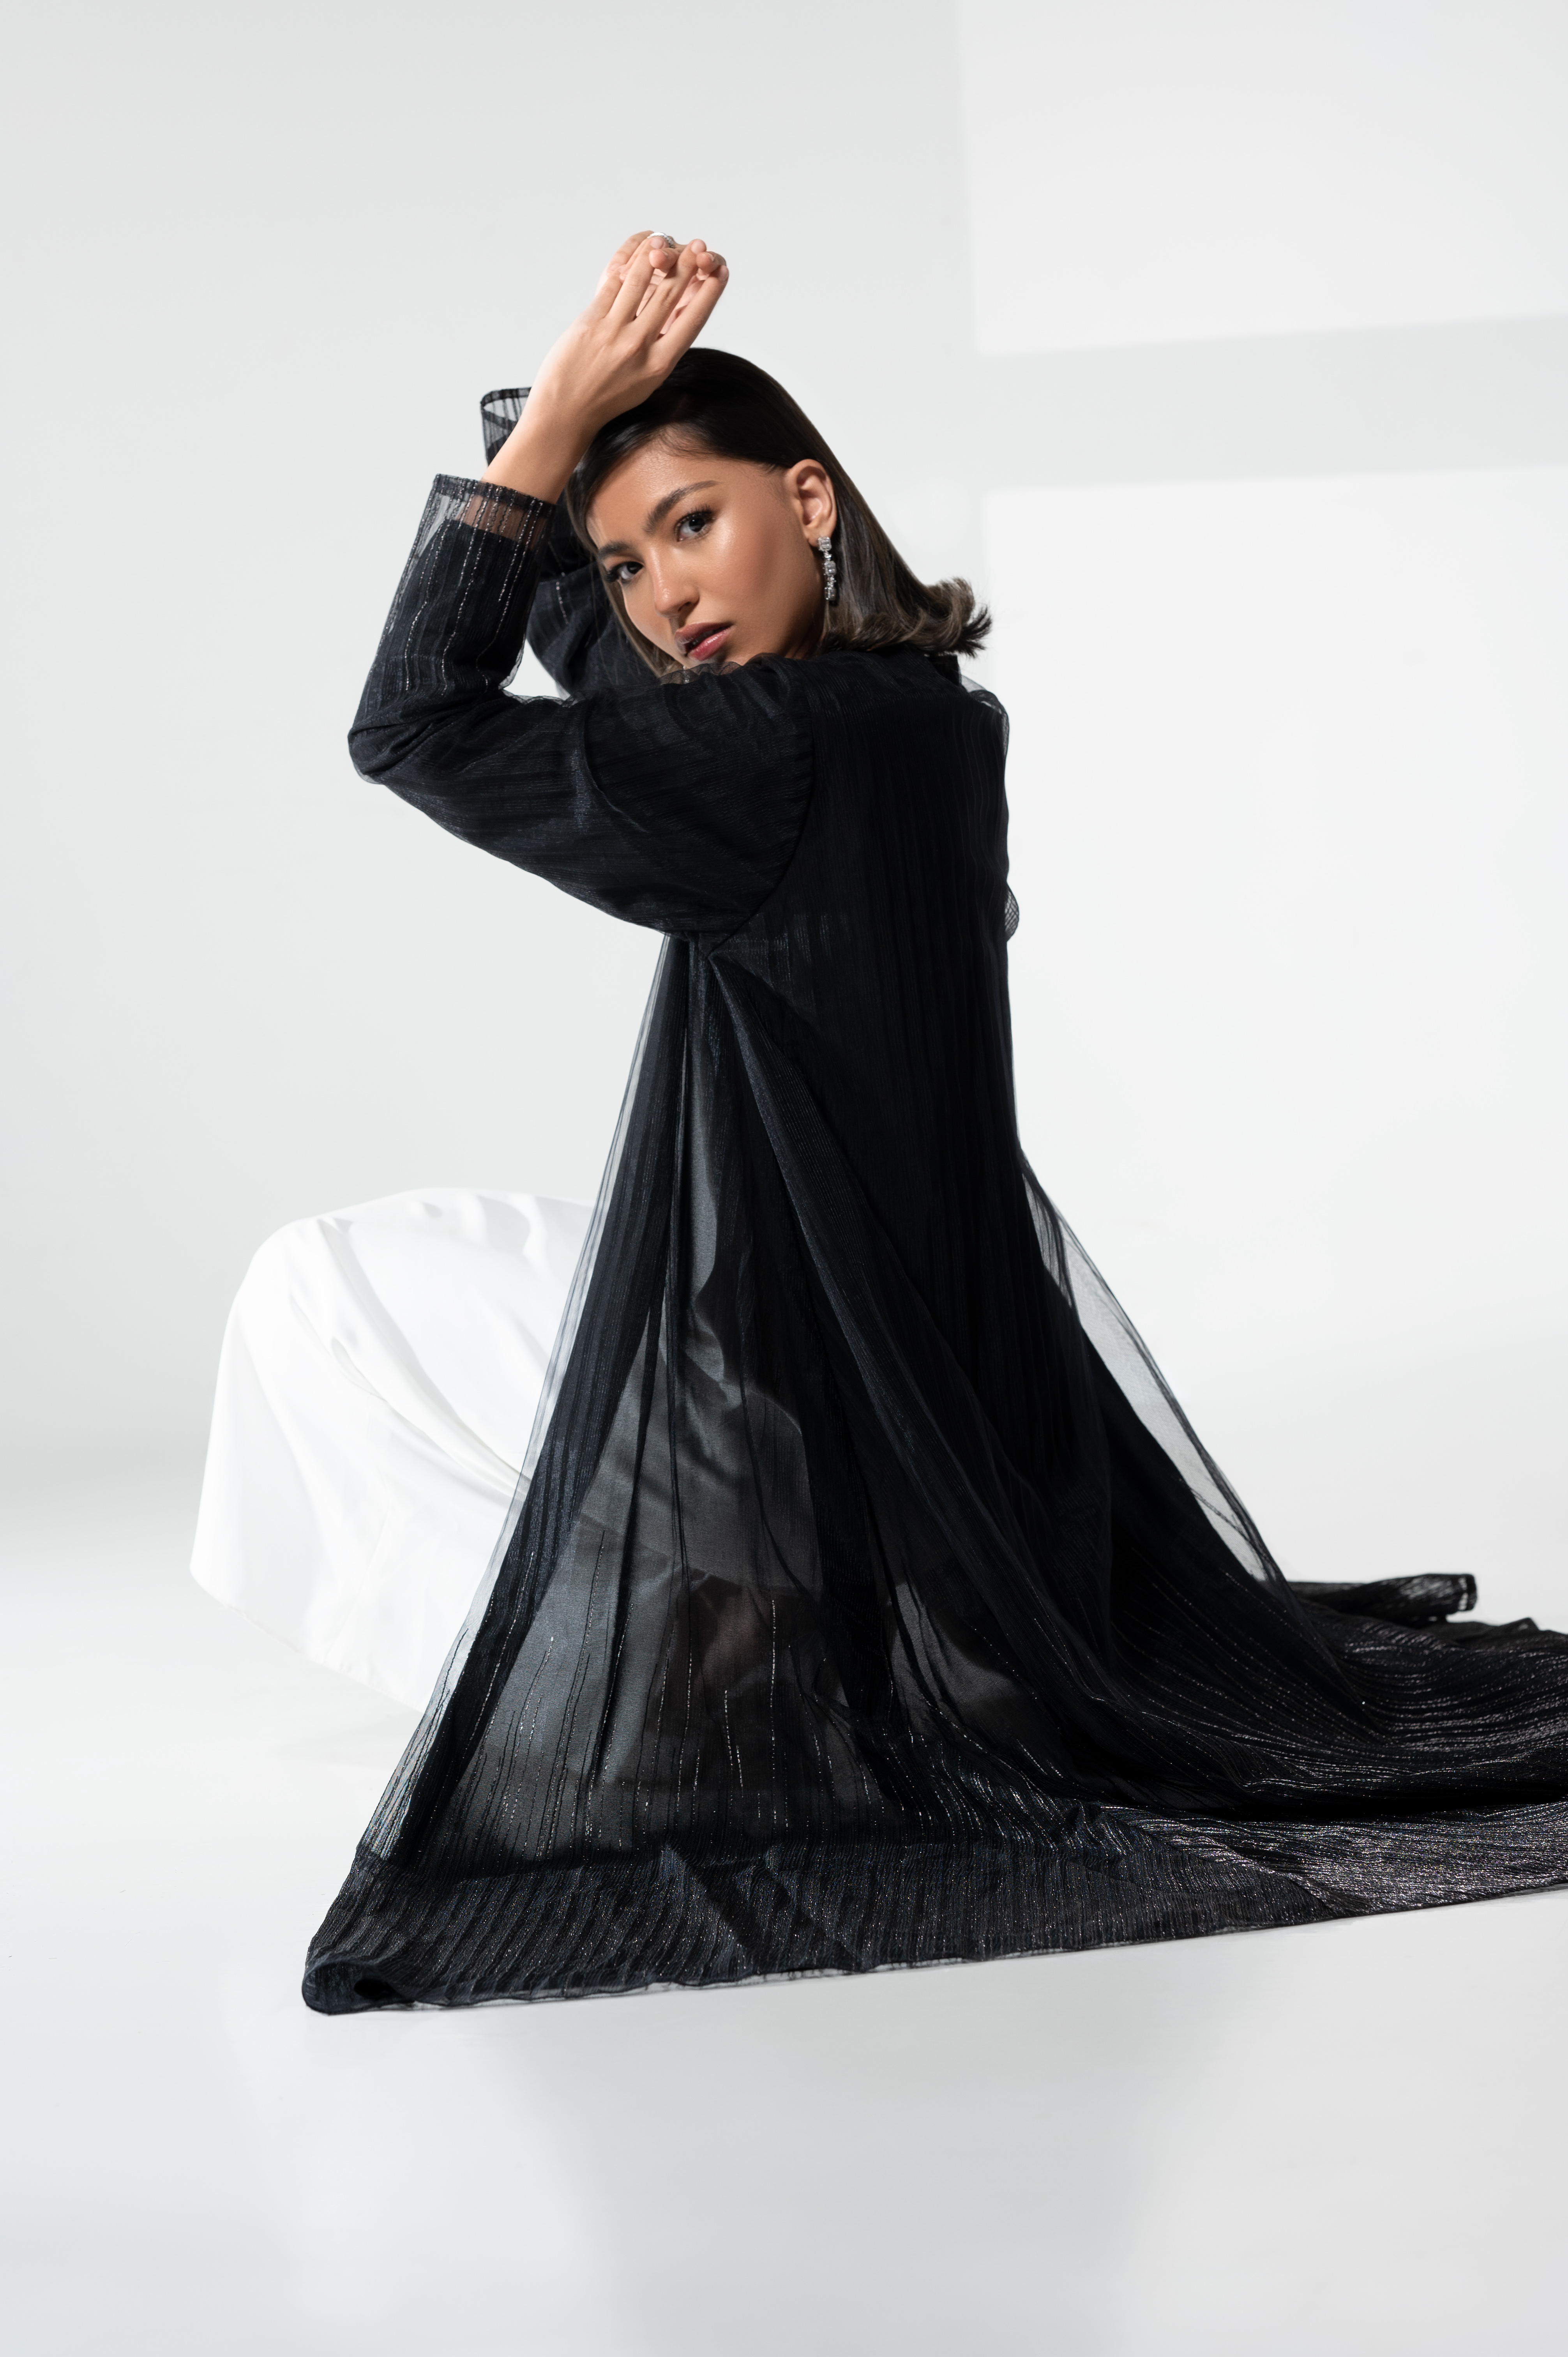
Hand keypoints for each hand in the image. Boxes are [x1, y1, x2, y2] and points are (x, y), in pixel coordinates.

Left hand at [483, 232, 728, 502]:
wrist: (567, 411)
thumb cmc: (608, 397)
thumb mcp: (646, 380)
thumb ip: (663, 349)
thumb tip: (680, 313)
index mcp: (660, 365)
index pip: (694, 319)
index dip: (710, 291)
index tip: (720, 271)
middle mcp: (640, 347)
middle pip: (671, 293)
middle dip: (687, 265)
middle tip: (697, 246)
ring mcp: (614, 332)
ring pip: (642, 280)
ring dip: (656, 255)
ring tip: (663, 241)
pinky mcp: (591, 321)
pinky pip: (614, 283)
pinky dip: (626, 264)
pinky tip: (634, 253)